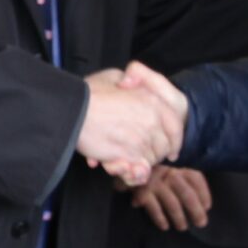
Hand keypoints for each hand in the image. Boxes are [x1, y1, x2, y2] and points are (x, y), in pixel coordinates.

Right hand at [77, 65, 183, 185]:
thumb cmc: (89, 93)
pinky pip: (138, 168)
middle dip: (157, 153)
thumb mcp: (113, 76)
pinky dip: (132, 171)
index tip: (173, 150)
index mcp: (152, 101)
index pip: (176, 126)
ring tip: (130, 159)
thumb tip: (131, 83)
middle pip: (164, 146)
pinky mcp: (127, 154)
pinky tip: (122, 165)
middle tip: (144, 154)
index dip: (176, 141)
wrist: (72, 111)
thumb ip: (130, 80)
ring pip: (151, 159)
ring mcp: (140, 139)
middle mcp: (151, 120)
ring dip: (143, 162)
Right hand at [130, 166, 211, 230]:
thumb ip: (185, 180)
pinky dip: (160, 218)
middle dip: (196, 210)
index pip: (195, 178)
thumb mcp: (170, 169)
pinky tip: (165, 226)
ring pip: (172, 203)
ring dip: (179, 218)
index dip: (204, 193)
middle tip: (201, 223)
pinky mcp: (142, 192)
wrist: (127, 167)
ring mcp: (155, 183)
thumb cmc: (155, 171)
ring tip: (182, 227)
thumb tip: (204, 205)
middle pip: (187, 193)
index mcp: (177, 166)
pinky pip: (154, 208)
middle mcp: (168, 173)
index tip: (207, 207)